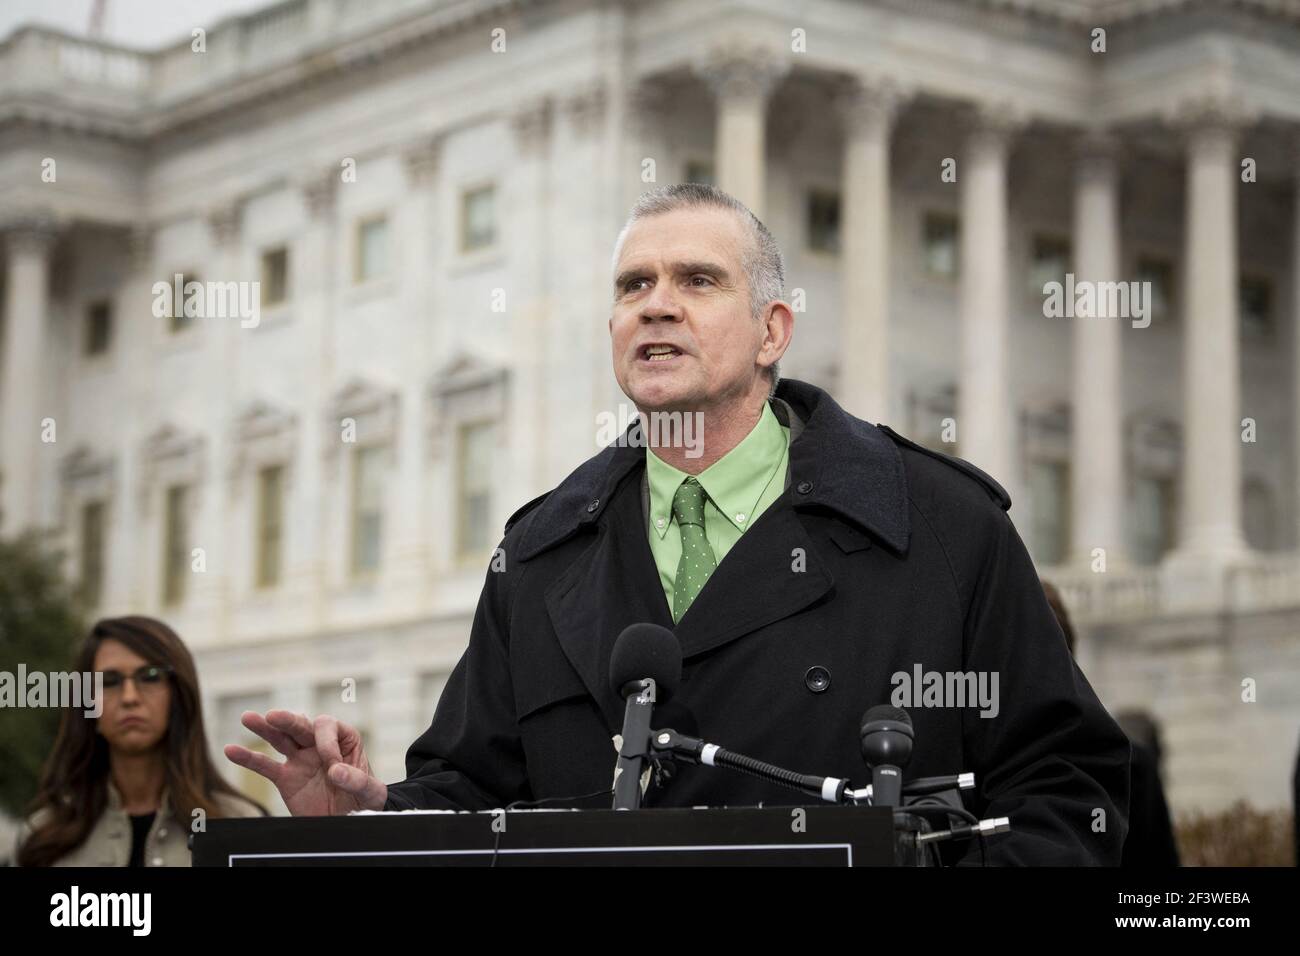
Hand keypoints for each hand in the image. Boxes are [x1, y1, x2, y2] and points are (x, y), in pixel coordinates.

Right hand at [224, 710, 387, 815]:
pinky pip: (265, 766)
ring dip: (264, 728)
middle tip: (274, 716)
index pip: (328, 729)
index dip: (327, 745)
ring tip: (248, 718)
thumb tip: (336, 772)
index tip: (333, 769)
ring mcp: (300, 759)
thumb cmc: (365, 801)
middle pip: (302, 726)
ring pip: (280, 739)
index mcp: (344, 738)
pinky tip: (230, 750)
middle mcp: (319, 744)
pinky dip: (248, 758)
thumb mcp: (371, 792)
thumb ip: (357, 780)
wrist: (350, 820)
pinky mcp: (286, 778)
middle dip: (289, 720)